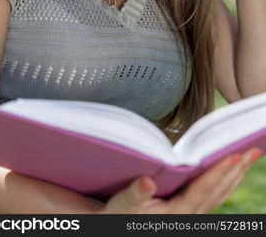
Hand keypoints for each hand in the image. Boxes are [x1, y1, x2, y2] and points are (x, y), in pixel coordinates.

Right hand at [98, 147, 262, 213]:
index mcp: (176, 212)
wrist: (122, 225)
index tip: (235, 156)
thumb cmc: (122, 214)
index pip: (203, 189)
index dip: (219, 172)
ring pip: (222, 192)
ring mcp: (194, 212)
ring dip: (237, 174)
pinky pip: (217, 194)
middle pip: (219, 190)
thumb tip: (146, 182)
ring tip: (251, 155)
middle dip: (237, 169)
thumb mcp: (124, 204)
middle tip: (253, 148)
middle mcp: (190, 214)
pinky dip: (229, 180)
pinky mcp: (192, 209)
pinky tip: (235, 170)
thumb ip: (135, 193)